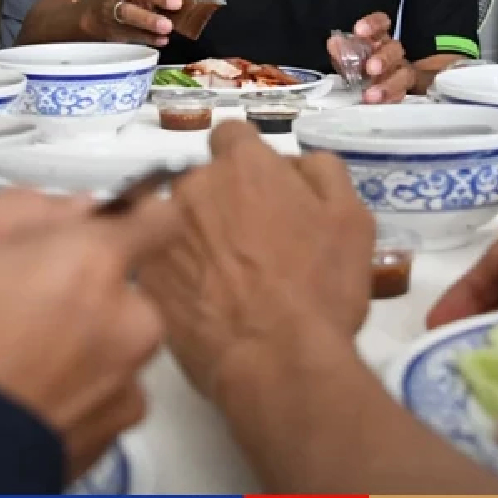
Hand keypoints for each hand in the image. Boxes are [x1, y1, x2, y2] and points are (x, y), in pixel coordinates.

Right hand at [0, 189, 176, 479]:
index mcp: (88, 264)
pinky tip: (18, 394)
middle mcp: (124, 325)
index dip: (127, 217)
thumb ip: (20, 212)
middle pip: (123, 288)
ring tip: (5, 358)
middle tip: (13, 302)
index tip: (99, 224)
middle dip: (82, 289)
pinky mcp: (111, 439)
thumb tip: (67, 209)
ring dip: (78, 342)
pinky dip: (73, 390)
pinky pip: (103, 393)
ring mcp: (122, 388)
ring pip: (113, 343)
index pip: (156, 218)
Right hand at [79, 0, 179, 46]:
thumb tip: (189, 2)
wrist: (99, 14)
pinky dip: (148, 37)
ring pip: (126, 12)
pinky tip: (162, 40)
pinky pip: (130, 34)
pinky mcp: (114, 29)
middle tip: (176, 3)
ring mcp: (111, 8)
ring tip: (167, 26)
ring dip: (148, 19)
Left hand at [137, 123, 374, 401]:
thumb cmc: (321, 288)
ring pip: (176, 219)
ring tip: (223, 277)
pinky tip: (203, 301)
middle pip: (202, 179)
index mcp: (244, 166)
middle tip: (249, 242)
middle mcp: (193, 186)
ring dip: (195, 234)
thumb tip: (293, 163)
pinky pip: (159, 259)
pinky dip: (177, 272)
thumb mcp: (352, 219)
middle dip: (222, 200)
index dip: (248, 160)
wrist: (277, 361)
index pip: (232, 136)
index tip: (260, 190)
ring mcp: (162, 230)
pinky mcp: (145, 274)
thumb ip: (322, 171)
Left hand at [331, 13, 413, 103]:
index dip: (373, 24)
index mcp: (378, 38)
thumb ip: (341, 50)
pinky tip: (378, 103)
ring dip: (387, 85)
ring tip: (371, 95)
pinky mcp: (404, 90)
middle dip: (383, 58)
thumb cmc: (360, 66)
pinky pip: (402, 94)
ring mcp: (402, 71)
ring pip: (404, 74)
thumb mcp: (347, 57)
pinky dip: (389, 99)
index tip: (360, 30)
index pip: (382, 23)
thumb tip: (335, 42)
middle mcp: (393, 52)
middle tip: (371, 68)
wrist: (378, 86)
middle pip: (394, 49)